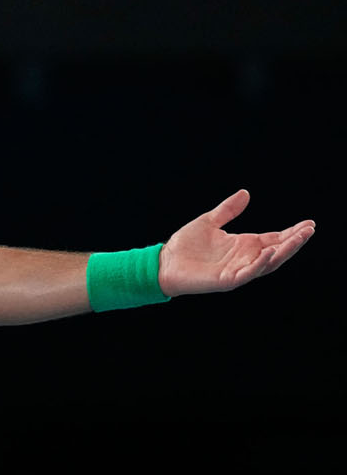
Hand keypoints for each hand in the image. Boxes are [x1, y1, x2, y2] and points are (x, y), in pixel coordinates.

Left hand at [159, 190, 314, 296]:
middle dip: (294, 241)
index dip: (291, 233)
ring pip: (268, 263)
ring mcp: (238, 270)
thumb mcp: (209, 221)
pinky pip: (248, 273)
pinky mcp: (227, 280)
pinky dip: (260, 264)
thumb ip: (228, 209)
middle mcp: (245, 258)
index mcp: (243, 245)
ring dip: (284, 251)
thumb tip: (246, 194)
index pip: (274, 239)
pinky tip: (269, 252)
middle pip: (277, 251)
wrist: (164, 262)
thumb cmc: (185, 245)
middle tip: (310, 230)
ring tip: (298, 238)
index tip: (309, 224)